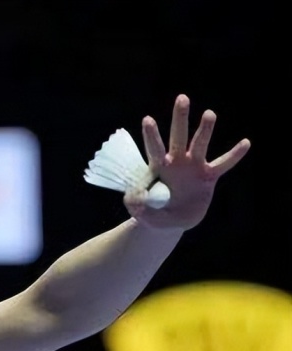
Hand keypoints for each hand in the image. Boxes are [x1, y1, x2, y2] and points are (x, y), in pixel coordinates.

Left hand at [126, 94, 250, 229]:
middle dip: (179, 118)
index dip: (152, 135)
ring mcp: (193, 167)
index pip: (154, 149)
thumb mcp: (143, 215)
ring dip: (205, 129)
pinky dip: (234, 155)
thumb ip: (137, 206)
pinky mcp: (208, 177)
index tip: (147, 119)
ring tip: (209, 113)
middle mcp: (176, 162)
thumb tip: (134, 197)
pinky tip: (246, 143)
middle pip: (178, 136)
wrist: (169, 222)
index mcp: (158, 168)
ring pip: (200, 144)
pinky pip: (223, 164)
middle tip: (182, 98)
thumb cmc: (152, 215)